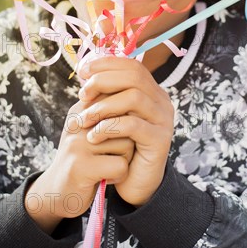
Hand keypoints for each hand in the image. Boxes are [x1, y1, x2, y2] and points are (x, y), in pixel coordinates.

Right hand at [25, 96, 134, 231]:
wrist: (57, 193)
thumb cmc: (84, 159)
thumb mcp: (91, 130)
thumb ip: (108, 113)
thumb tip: (136, 93)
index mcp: (81, 110)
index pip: (118, 99)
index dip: (127, 119)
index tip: (121, 134)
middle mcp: (78, 123)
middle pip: (127, 122)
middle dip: (128, 141)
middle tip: (113, 154)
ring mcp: (77, 144)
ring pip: (127, 144)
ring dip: (124, 160)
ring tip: (106, 166)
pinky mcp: (81, 167)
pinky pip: (120, 165)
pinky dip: (119, 175)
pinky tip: (106, 178)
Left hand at [78, 56, 174, 205]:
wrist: (133, 183)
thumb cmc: (119, 146)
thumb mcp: (112, 116)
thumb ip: (106, 94)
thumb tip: (87, 71)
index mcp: (151, 91)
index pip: (132, 65)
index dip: (106, 64)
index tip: (82, 71)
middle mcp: (161, 101)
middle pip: (134, 76)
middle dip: (103, 81)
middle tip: (83, 95)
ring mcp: (163, 120)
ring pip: (134, 97)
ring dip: (103, 106)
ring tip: (84, 119)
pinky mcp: (160, 140)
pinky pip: (133, 125)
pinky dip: (108, 127)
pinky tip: (93, 136)